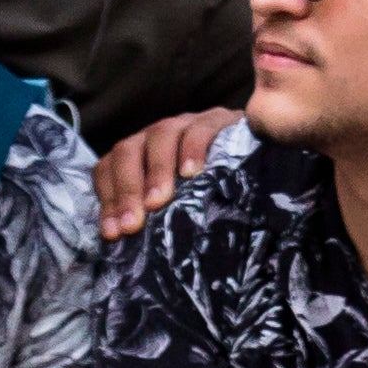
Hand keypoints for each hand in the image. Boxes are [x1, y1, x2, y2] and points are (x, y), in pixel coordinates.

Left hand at [98, 107, 243, 240]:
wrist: (259, 161)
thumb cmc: (213, 192)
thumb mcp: (178, 206)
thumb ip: (155, 217)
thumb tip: (128, 246)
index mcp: (140, 154)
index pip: (109, 167)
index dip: (108, 199)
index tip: (113, 233)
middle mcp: (157, 135)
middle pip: (128, 151)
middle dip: (127, 190)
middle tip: (132, 225)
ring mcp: (186, 123)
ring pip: (160, 135)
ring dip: (156, 171)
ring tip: (159, 202)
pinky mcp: (217, 121)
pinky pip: (199, 130)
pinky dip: (192, 150)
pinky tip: (192, 174)